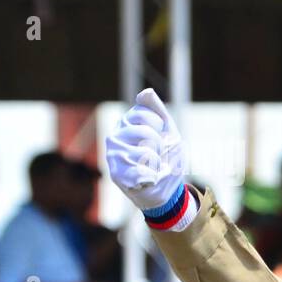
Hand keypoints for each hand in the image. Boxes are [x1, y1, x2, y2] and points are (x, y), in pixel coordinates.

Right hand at [104, 88, 185, 211]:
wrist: (164, 189)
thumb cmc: (165, 157)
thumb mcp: (167, 130)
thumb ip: (157, 110)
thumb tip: (147, 92)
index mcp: (126, 123)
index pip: (144, 114)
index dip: (159, 126)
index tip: (159, 135)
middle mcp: (115, 136)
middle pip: (146, 132)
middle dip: (160, 146)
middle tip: (157, 155)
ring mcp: (113, 155)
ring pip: (145, 154)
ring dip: (157, 164)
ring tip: (152, 167)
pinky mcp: (115, 174)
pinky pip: (142, 172)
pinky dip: (153, 177)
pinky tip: (147, 179)